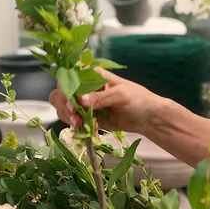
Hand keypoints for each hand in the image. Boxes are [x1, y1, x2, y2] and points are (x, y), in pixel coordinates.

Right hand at [48, 68, 162, 133]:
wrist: (148, 117)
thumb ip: (100, 97)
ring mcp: (85, 103)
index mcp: (93, 75)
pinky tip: (92, 132)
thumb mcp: (121, 95)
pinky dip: (79, 129)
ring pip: (65, 109)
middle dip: (65, 107)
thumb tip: (80, 100)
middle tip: (76, 119)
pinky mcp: (88, 117)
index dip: (66, 90)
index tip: (72, 104)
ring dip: (69, 118)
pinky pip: (75, 122)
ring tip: (82, 126)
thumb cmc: (138, 99)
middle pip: (61, 94)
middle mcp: (86, 88)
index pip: (70, 78)